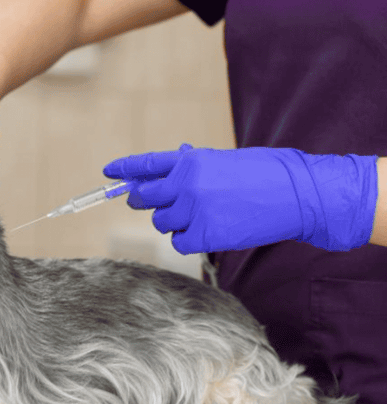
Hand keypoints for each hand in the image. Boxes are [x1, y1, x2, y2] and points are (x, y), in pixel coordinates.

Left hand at [102, 145, 378, 254]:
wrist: (296, 194)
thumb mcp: (224, 161)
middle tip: (151, 203)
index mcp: (190, 162)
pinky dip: (189, 239)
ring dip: (175, 221)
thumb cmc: (265, 174)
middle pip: (145, 198)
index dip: (125, 169)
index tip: (108, 172)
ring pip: (162, 222)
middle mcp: (186, 184)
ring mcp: (193, 210)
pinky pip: (179, 242)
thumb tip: (172, 164)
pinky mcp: (204, 234)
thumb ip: (194, 166)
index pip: (147, 165)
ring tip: (204, 214)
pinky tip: (210, 230)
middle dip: (145, 201)